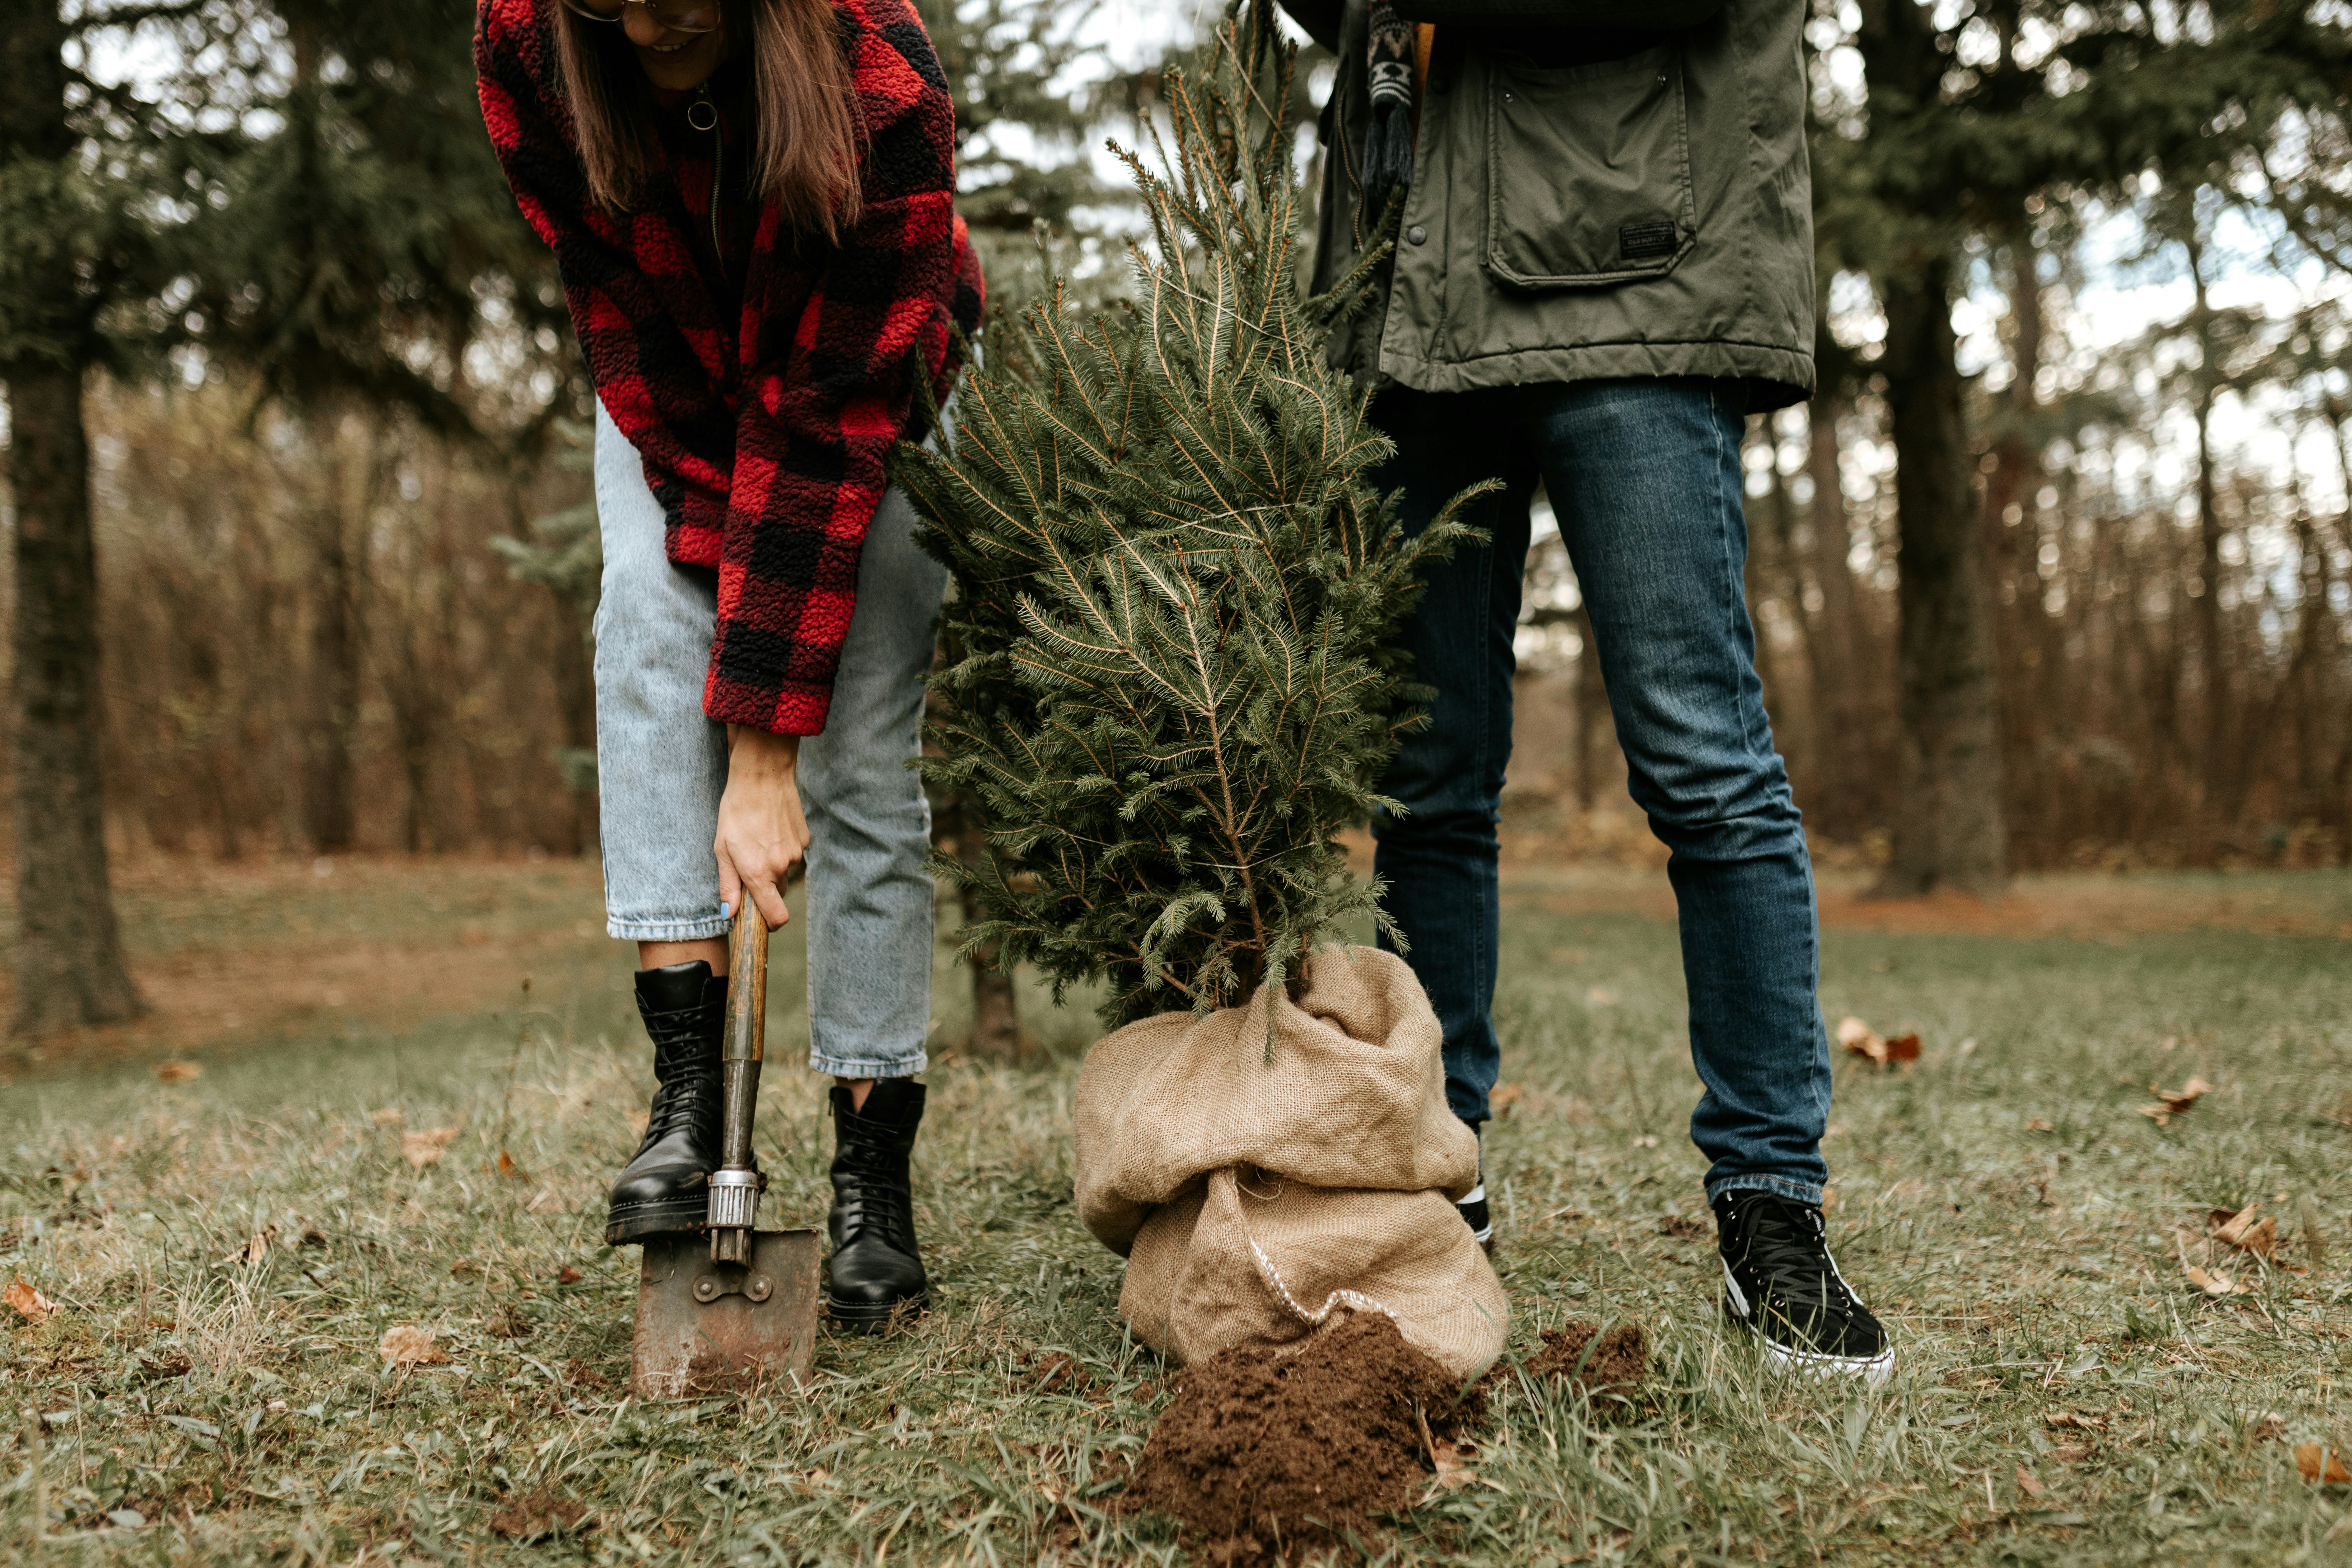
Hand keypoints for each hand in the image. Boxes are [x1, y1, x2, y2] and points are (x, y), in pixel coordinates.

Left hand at [715, 728, 807, 930]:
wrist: (762, 776)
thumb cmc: (736, 811)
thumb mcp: (722, 849)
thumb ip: (728, 885)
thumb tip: (730, 915)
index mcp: (760, 874)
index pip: (777, 917)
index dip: (770, 923)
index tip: (760, 918)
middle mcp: (782, 867)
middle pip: (778, 893)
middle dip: (765, 886)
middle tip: (747, 863)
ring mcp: (797, 853)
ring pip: (785, 871)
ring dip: (773, 864)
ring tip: (757, 839)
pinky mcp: (804, 838)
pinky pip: (793, 853)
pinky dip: (782, 848)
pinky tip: (770, 828)